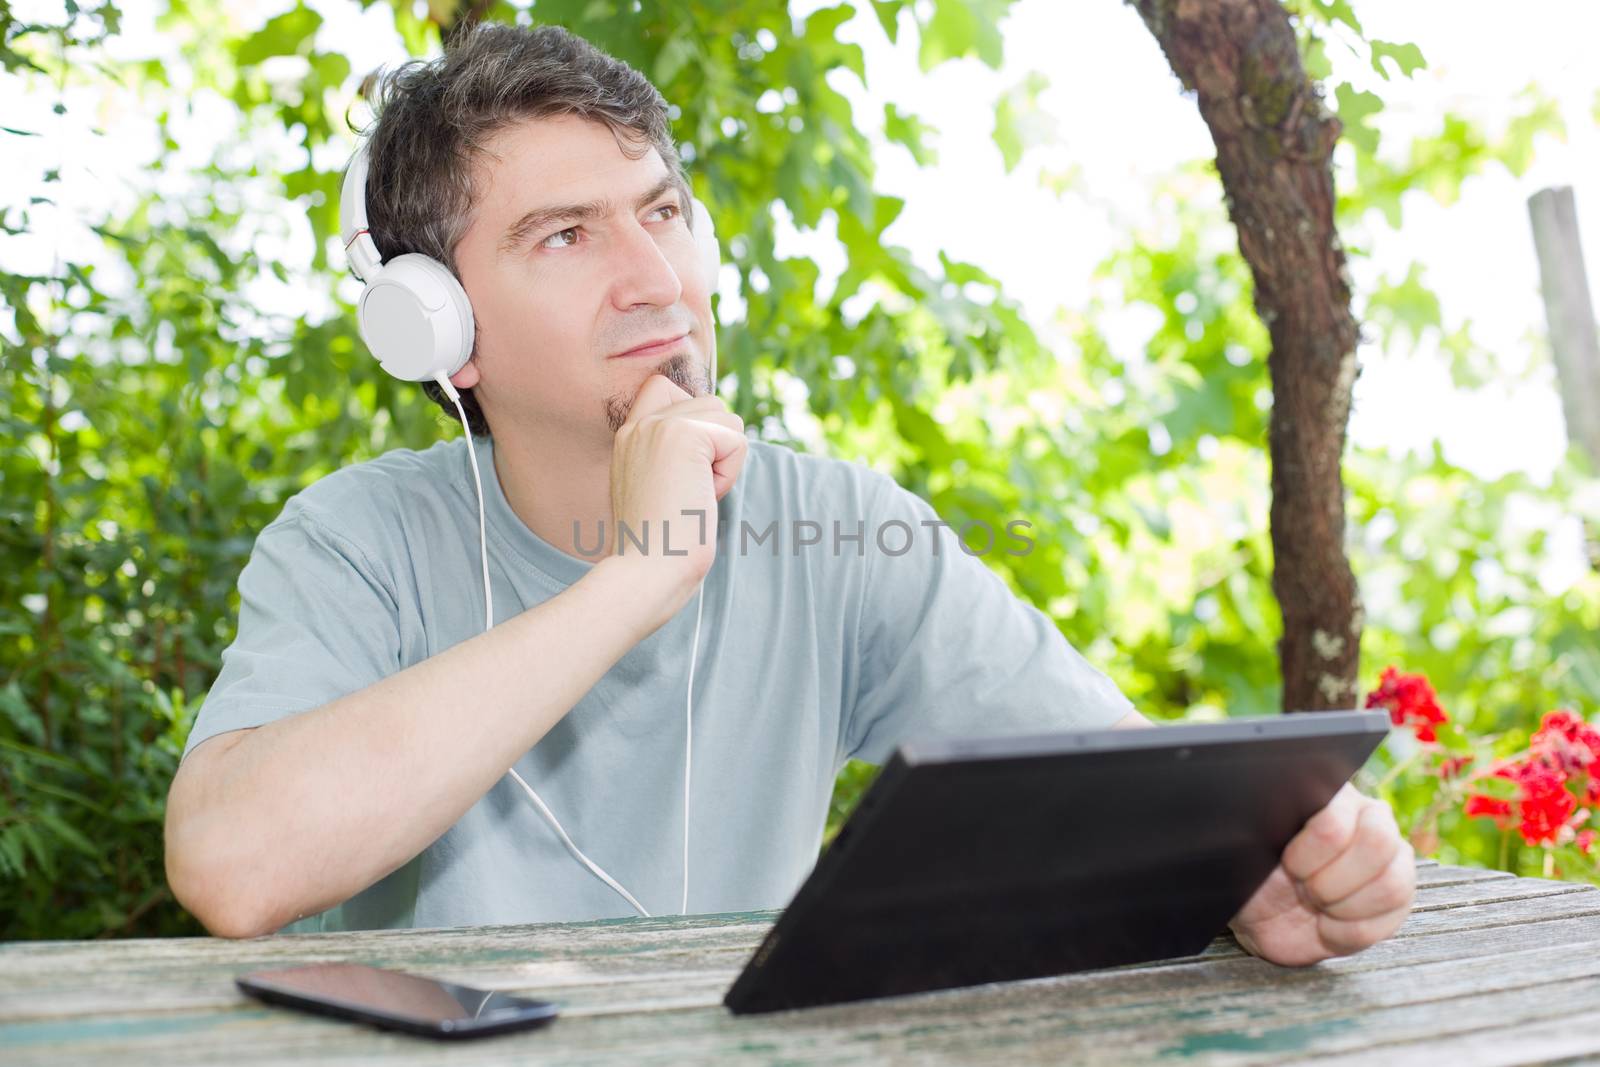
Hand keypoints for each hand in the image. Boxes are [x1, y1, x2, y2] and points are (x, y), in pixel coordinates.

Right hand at [608, 373, 746, 621]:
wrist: (647, 570)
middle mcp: (639, 424)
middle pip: (711, 404)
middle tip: (689, 491)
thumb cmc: (660, 547)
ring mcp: (659, 426)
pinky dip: (729, 474)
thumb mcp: (660, 488)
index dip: (693, 418)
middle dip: (716, 450)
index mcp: (628, 435)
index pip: (664, 386)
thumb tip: (722, 436)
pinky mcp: (684, 435)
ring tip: (694, 493)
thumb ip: (676, 455)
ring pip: (728, 419)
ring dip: (725, 462)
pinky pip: (737, 441)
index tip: (686, 469)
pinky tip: (702, 497)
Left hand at [1227, 783, 1416, 966]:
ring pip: (1391, 886)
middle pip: (1378, 843)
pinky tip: (1325, 925)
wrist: (1258, 912)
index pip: (1335, 822)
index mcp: (1331, 794)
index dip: (1309, 853)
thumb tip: (1261, 794)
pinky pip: (1387, 923)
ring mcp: (1392, 861)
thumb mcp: (1246, 840)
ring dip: (1341, 907)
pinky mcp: (1396, 902)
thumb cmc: (1253, 868)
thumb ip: (1263, 814)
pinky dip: (1347, 933)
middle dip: (1331, 880)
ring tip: (1315, 905)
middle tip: (1305, 888)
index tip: (1287, 865)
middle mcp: (1371, 819)